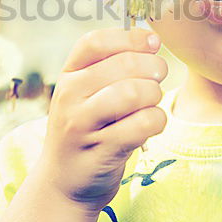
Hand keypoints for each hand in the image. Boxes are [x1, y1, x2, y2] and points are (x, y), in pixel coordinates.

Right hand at [37, 27, 168, 214]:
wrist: (63, 183)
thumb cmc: (87, 129)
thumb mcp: (86, 94)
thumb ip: (111, 66)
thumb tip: (152, 39)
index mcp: (68, 75)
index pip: (96, 42)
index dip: (131, 37)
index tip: (152, 43)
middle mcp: (69, 96)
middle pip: (124, 65)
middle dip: (153, 68)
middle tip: (157, 79)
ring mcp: (82, 125)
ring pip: (134, 93)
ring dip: (154, 96)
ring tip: (150, 104)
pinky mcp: (101, 151)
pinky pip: (143, 124)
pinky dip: (156, 121)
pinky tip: (150, 125)